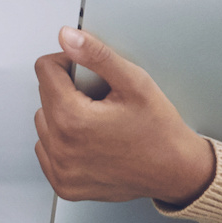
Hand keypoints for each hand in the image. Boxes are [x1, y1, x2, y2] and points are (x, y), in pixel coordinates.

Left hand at [32, 27, 219, 206]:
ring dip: (63, 117)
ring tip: (97, 121)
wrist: (177, 172)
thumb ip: (97, 55)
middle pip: (44, 96)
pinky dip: (62, 143)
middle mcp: (61, 148)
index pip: (45, 70)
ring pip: (44, 124)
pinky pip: (47, 151)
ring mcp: (61, 170)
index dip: (69, 63)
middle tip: (102, 100)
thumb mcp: (134, 82)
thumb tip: (67, 37)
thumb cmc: (161, 132)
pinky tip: (90, 141)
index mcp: (72, 118)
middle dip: (68, 91)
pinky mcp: (64, 185)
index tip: (89, 72)